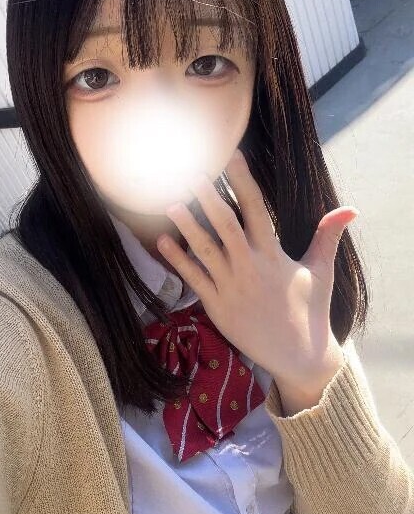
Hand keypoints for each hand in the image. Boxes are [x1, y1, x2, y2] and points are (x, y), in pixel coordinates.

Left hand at [156, 149, 358, 387]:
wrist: (298, 356)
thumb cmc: (310, 310)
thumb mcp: (320, 271)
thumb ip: (327, 236)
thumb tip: (349, 209)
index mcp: (274, 255)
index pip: (257, 210)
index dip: (243, 182)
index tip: (232, 157)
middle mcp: (250, 268)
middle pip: (225, 226)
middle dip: (208, 199)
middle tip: (191, 174)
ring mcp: (231, 288)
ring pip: (205, 251)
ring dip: (187, 227)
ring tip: (170, 204)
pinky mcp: (217, 307)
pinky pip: (194, 279)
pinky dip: (178, 260)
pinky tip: (163, 241)